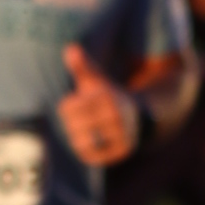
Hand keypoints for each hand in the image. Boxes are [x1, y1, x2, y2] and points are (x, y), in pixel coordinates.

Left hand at [55, 42, 142, 165]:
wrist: (137, 115)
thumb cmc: (106, 96)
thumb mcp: (96, 79)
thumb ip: (82, 66)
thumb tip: (71, 48)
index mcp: (106, 96)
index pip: (68, 108)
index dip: (66, 107)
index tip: (73, 105)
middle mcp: (116, 116)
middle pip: (74, 126)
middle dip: (71, 123)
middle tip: (77, 121)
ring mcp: (121, 134)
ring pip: (82, 142)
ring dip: (77, 138)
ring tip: (82, 132)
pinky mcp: (123, 151)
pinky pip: (93, 157)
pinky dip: (86, 152)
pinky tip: (89, 143)